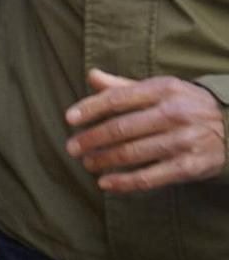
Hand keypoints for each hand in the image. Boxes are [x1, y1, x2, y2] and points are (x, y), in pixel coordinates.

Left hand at [65, 69, 226, 192]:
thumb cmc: (185, 106)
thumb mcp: (160, 90)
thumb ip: (124, 86)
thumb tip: (91, 75)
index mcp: (164, 89)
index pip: (118, 98)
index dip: (90, 108)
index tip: (69, 119)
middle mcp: (175, 113)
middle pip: (121, 128)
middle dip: (91, 139)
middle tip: (72, 147)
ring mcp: (184, 141)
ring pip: (132, 153)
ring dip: (104, 160)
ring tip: (87, 163)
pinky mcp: (191, 166)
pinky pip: (150, 177)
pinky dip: (124, 182)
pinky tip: (106, 183)